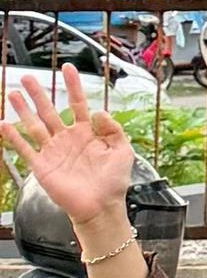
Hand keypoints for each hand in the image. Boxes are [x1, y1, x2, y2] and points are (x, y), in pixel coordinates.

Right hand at [2, 68, 136, 235]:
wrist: (101, 208)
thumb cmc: (114, 183)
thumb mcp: (123, 153)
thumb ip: (114, 131)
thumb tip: (100, 111)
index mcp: (88, 134)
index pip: (78, 104)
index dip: (73, 86)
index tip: (67, 68)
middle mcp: (68, 139)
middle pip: (50, 111)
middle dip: (39, 94)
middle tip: (27, 77)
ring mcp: (53, 151)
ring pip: (34, 125)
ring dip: (23, 110)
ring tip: (13, 93)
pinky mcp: (42, 166)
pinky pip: (25, 149)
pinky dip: (13, 138)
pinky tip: (4, 124)